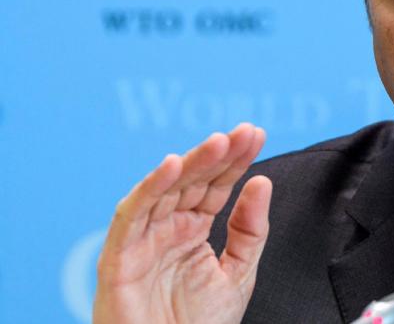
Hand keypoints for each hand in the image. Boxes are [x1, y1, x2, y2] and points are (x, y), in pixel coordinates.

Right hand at [93, 123, 271, 323]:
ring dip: (190, 163)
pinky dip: (149, 188)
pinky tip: (172, 166)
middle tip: (244, 132)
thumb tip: (261, 183)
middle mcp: (166, 229)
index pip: (215, 186)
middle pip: (192, 181)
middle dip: (218, 154)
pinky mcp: (119, 257)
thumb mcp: (237, 272)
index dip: (235, 160)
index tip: (257, 135)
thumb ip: (250, 230)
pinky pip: (132, 215)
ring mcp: (142, 240)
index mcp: (192, 230)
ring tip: (220, 142)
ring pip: (163, 190)